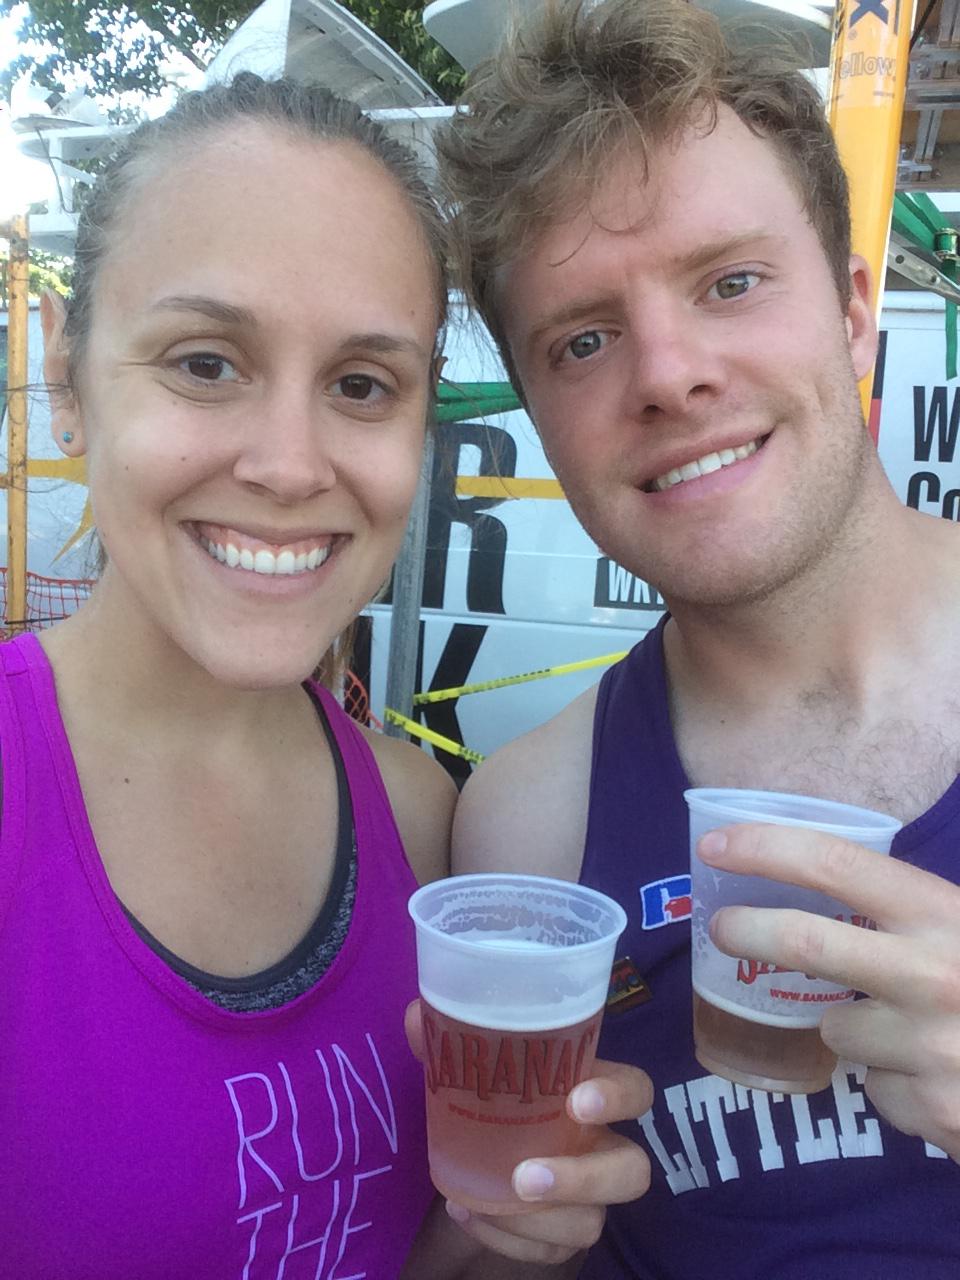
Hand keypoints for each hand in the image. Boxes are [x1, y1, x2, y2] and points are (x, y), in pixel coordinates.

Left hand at [405, 1000, 652, 1264]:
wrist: (482, 1144)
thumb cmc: (497, 1089)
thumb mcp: (475, 1062)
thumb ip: (450, 1039)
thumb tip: (417, 1018)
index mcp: (594, 1092)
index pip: (636, 1090)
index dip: (618, 1098)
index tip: (577, 1101)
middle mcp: (603, 1147)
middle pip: (632, 1171)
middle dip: (585, 1179)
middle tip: (526, 1175)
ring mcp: (589, 1198)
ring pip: (592, 1223)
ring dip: (541, 1222)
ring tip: (491, 1200)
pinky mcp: (562, 1235)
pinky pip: (550, 1253)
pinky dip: (508, 1240)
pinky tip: (467, 1214)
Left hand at [699, 823, 959, 1159]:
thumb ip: (907, 906)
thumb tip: (810, 861)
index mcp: (943, 914)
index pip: (837, 863)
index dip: (767, 846)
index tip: (714, 842)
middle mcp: (934, 974)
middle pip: (805, 942)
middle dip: (747, 931)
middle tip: (723, 927)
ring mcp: (931, 1046)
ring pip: (834, 1028)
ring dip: (850, 1028)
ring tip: (904, 1029)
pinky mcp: (931, 1110)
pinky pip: (871, 1087)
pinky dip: (887, 1080)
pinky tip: (932, 1075)